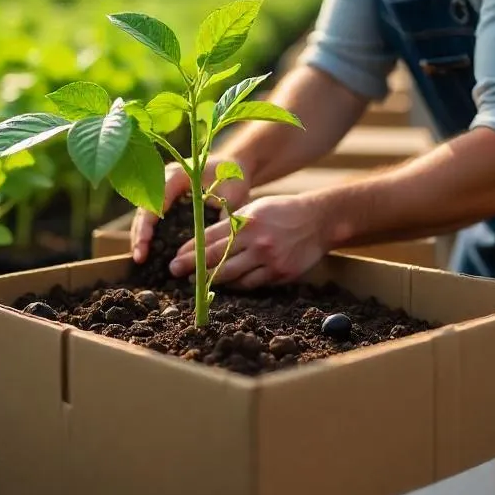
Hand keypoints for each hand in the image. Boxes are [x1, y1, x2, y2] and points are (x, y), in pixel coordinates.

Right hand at [130, 155, 250, 262]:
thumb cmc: (233, 178)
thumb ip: (222, 219)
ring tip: (140, 257)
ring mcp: (162, 186)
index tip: (144, 245)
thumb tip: (212, 247)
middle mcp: (164, 178)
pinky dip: (148, 230)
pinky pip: (151, 213)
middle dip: (140, 233)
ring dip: (140, 233)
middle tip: (139, 258)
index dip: (147, 225)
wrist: (233, 164)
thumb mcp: (231, 197)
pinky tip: (147, 248)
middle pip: (145, 208)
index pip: (155, 202)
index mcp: (177, 175)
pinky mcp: (165, 195)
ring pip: (144, 212)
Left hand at [168, 193, 329, 289]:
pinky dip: (238, 286)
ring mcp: (269, 259)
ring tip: (200, 282)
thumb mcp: (255, 209)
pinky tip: (228, 285)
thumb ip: (232, 224)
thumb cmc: (282, 212)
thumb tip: (203, 242)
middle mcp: (256, 240)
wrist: (319, 220)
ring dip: (213, 280)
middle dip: (193, 268)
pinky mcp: (280, 273)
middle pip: (216, 259)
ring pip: (232, 276)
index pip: (210, 238)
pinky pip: (252, 284)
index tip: (175, 258)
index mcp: (246, 220)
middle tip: (176, 273)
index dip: (189, 251)